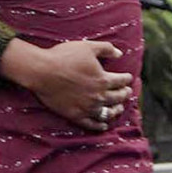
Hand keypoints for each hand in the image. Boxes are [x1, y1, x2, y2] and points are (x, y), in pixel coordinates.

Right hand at [0, 39, 133, 131]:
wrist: (43, 71)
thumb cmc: (64, 57)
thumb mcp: (87, 47)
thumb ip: (106, 49)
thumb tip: (119, 53)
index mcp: (103, 80)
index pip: (121, 81)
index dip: (126, 79)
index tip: (128, 78)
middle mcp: (98, 96)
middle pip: (117, 98)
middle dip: (125, 94)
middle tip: (127, 92)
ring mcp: (87, 108)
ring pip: (108, 113)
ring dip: (116, 110)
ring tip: (119, 108)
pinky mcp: (76, 115)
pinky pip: (92, 124)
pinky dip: (100, 125)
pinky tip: (104, 125)